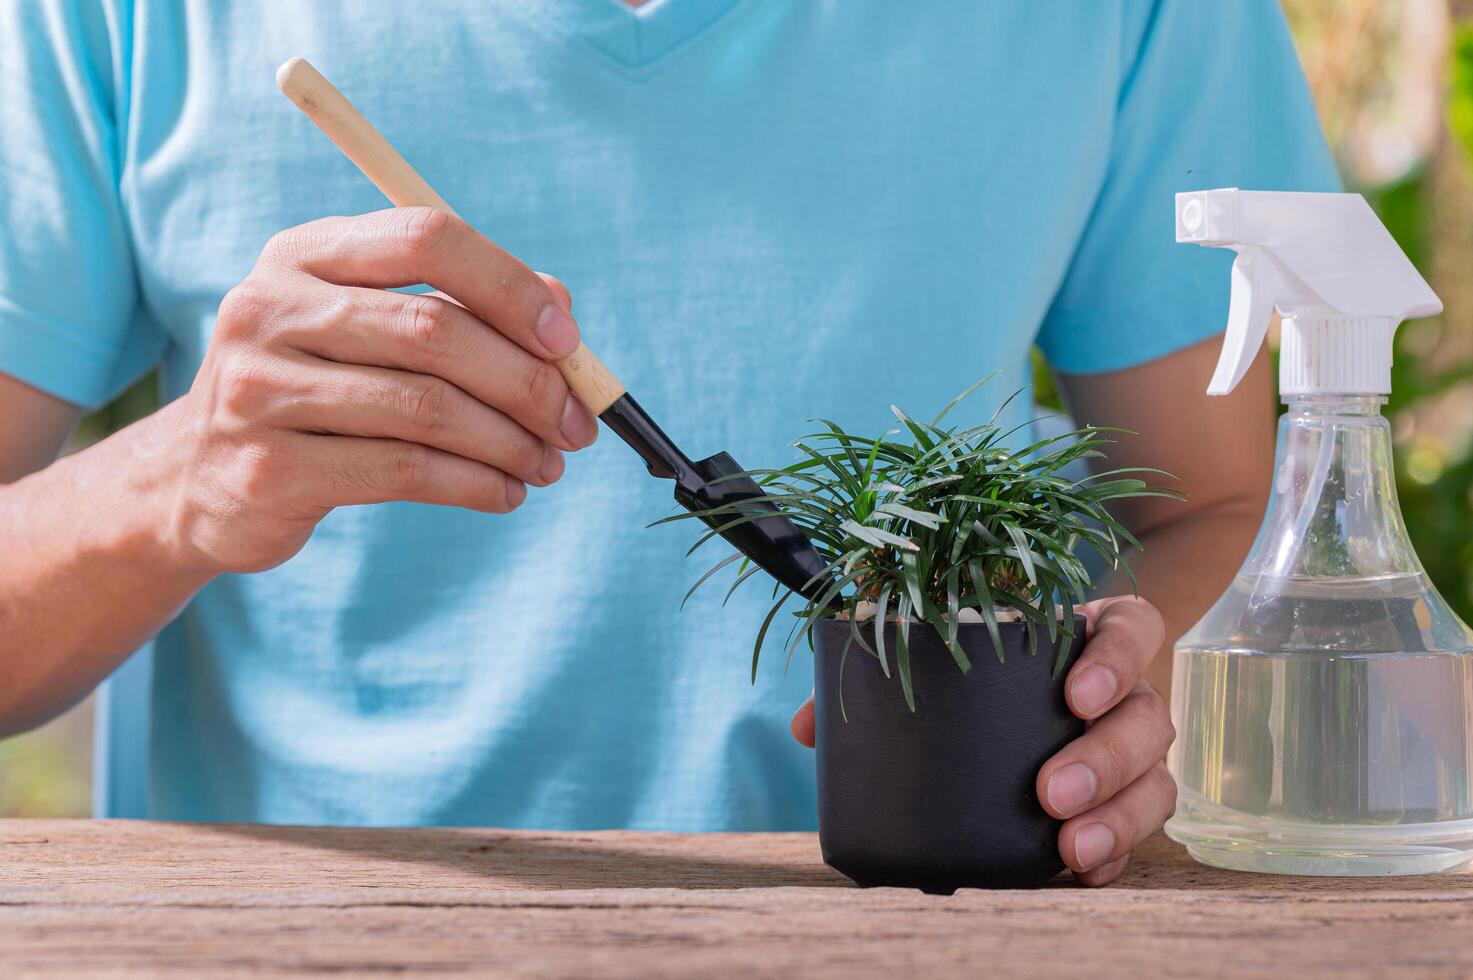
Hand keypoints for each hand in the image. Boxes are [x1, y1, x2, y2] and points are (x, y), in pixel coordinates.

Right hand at [167, 206, 598, 573]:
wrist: (197, 479)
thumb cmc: (317, 391)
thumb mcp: (374, 330)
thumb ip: (465, 308)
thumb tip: (562, 311)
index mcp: (303, 253)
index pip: (422, 237)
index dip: (507, 285)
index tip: (568, 341)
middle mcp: (270, 308)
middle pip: (432, 331)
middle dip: (527, 383)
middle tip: (576, 425)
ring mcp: (260, 390)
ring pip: (425, 409)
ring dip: (510, 443)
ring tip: (547, 465)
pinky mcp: (268, 469)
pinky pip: (404, 471)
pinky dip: (475, 484)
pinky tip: (505, 493)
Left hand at [788, 595, 1175, 886]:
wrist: (1032, 698)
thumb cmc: (982, 669)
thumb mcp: (942, 656)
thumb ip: (877, 677)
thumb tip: (806, 728)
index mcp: (1087, 638)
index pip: (1132, 629)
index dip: (1115, 659)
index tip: (1075, 695)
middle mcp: (1125, 694)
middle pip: (1148, 717)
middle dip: (1106, 758)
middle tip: (1051, 791)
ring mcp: (1134, 751)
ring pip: (1155, 780)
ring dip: (1117, 817)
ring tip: (1069, 848)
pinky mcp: (1128, 802)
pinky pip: (1141, 832)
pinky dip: (1116, 854)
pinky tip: (1082, 872)